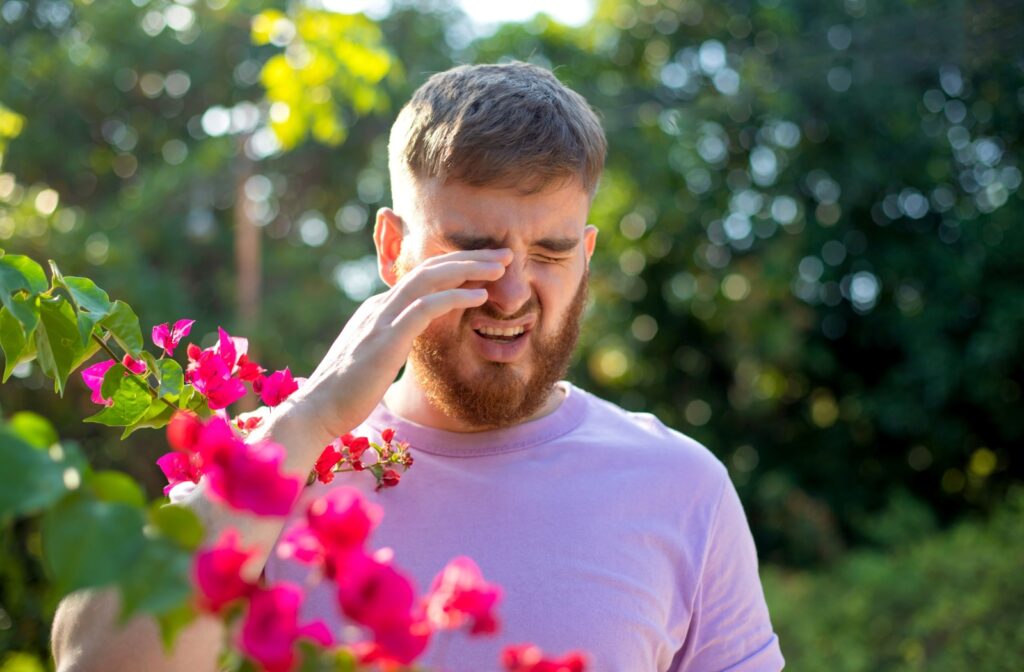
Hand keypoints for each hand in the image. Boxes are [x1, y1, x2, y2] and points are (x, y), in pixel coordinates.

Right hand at [284, 248, 511, 448]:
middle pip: (430, 268)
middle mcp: (380, 306)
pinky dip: (455, 296)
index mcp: (379, 310)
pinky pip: (426, 308)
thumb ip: (393, 342)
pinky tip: (481, 296)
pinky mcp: (387, 339)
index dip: (457, 266)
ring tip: (501, 267)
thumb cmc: (346, 394)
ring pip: (430, 279)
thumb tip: (410, 341)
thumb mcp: (375, 359)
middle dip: (470, 257)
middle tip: (506, 253)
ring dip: (469, 269)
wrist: (316, 411)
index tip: (488, 265)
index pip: (422, 276)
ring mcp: (382, 320)